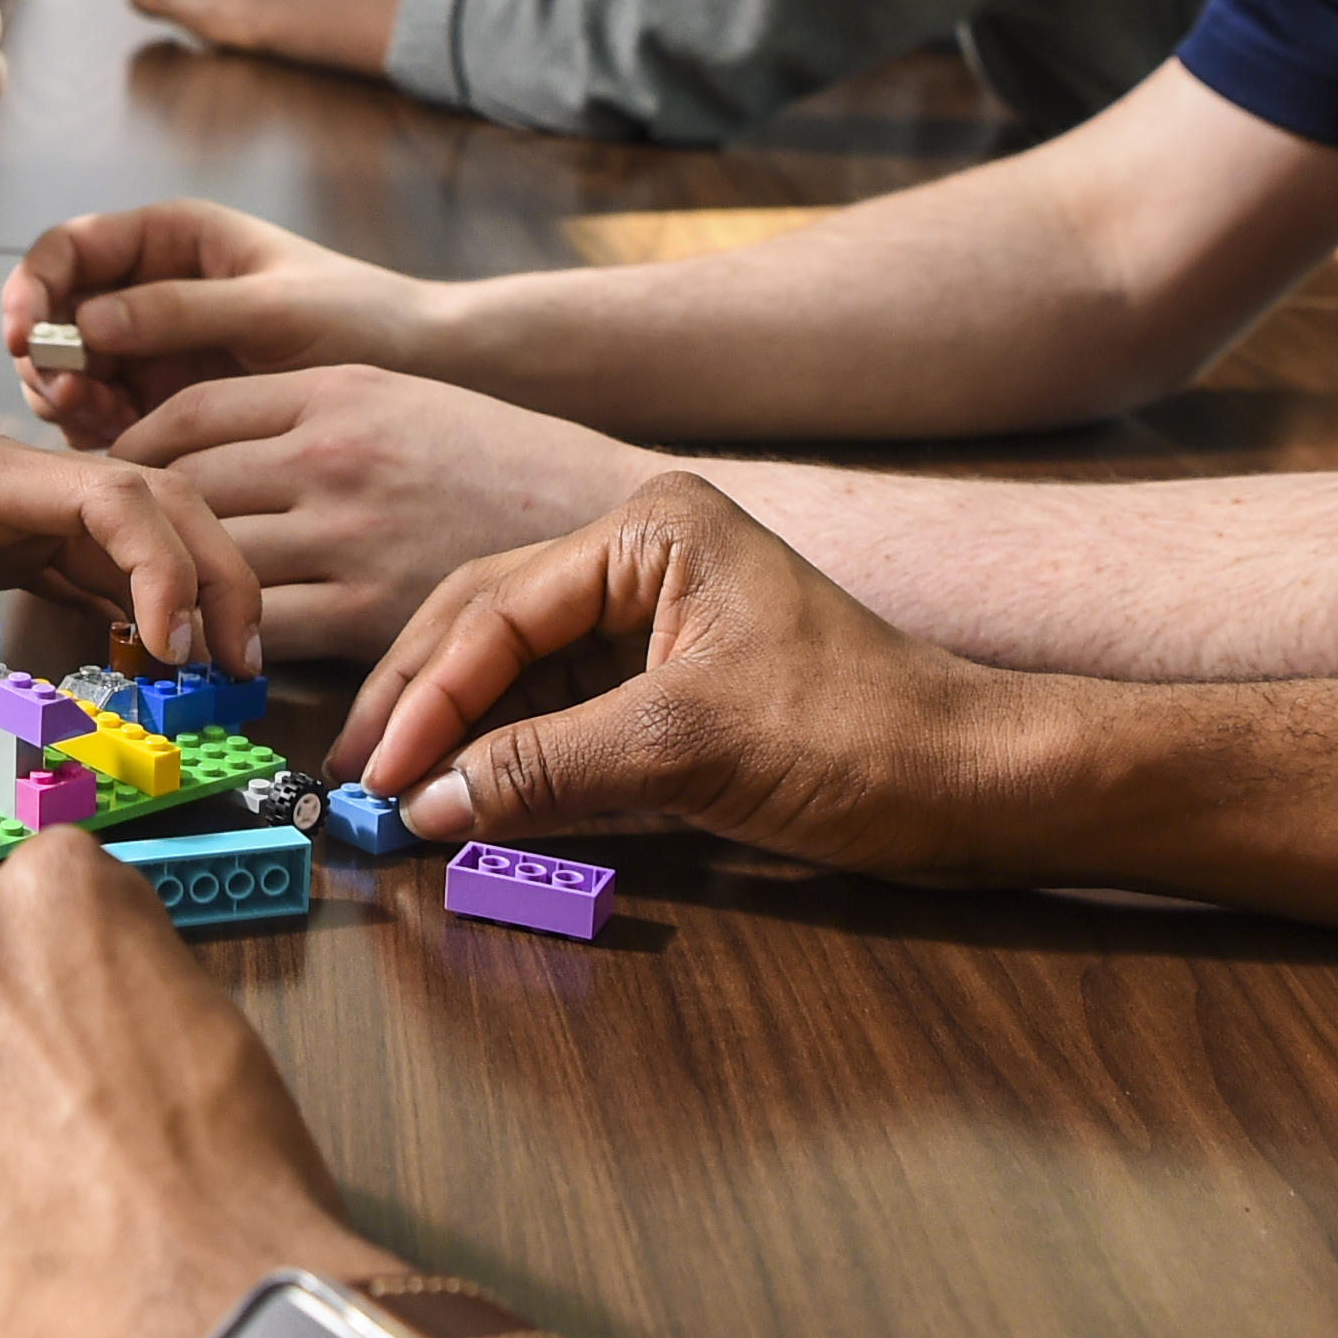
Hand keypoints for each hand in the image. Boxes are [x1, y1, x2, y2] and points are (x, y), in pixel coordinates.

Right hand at [0, 199, 445, 447]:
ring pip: (71, 370)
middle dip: (45, 354)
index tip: (23, 334)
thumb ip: (181, 311)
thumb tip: (89, 321)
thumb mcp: (273, 310)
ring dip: (66, 398)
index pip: (69, 249)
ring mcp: (154, 348)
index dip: (33, 286)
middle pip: (55, 314)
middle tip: (67, 399)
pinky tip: (123, 448)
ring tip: (101, 423)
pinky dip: (98, 432)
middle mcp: (150, 287)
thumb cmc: (363, 317)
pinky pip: (106, 415)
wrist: (423, 371)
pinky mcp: (168, 402)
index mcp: (171, 238)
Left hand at [0, 393, 267, 708]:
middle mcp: (9, 483)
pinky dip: (137, 609)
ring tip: (220, 675)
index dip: (162, 564)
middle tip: (244, 664)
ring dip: (186, 590)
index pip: (108, 494)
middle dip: (213, 570)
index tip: (173, 647)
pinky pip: (92, 566)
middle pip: (153, 500)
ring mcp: (10, 510)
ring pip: (135, 532)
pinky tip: (153, 667)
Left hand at [106, 369, 665, 659]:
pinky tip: (208, 648)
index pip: (187, 411)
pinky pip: (258, 624)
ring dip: (167, 587)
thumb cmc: (497, 458)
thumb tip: (209, 451)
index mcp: (333, 387)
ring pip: (210, 556)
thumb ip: (308, 415)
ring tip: (141, 605)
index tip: (114, 480)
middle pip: (184, 483)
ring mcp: (348, 530)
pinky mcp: (368, 607)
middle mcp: (331, 451)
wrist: (598, 513)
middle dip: (135, 521)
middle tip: (107, 552)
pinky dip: (220, 639)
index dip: (134, 450)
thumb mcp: (399, 399)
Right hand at [327, 470, 1056, 870]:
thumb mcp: (688, 751)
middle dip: (420, 707)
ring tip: (395, 799)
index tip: (378, 776)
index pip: (495, 608)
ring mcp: (655, 621)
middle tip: (356, 782)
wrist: (981, 786)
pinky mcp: (670, 685)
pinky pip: (559, 714)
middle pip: (487, 626)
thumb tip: (427, 808)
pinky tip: (466, 803)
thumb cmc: (864, 739)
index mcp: (649, 529)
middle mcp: (642, 557)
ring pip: (516, 672)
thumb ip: (545, 770)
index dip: (426, 699)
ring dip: (456, 738)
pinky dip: (509, 762)